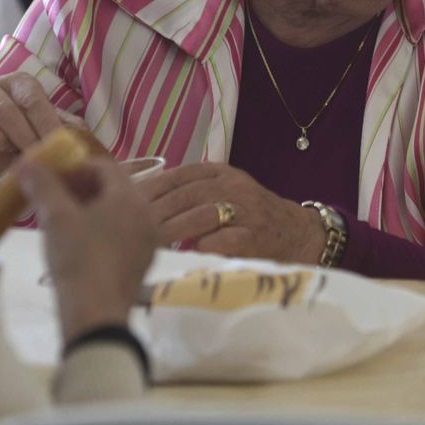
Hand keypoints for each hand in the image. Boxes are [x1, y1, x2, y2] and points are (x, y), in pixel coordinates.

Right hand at [0, 73, 69, 179]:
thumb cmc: (26, 134)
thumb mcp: (47, 127)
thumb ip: (65, 127)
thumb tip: (80, 135)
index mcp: (20, 83)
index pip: (32, 100)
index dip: (44, 124)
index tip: (53, 144)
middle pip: (4, 109)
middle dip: (21, 136)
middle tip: (32, 154)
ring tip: (8, 152)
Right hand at [17, 156, 156, 344]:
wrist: (97, 313)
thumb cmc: (77, 259)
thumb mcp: (55, 218)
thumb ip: (42, 186)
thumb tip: (25, 163)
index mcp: (130, 197)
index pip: (105, 166)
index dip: (75, 167)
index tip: (51, 177)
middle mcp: (147, 214)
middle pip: (113, 189)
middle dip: (81, 188)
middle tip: (52, 198)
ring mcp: (148, 240)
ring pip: (118, 213)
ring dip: (90, 210)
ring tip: (60, 221)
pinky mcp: (142, 262)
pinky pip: (123, 234)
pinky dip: (101, 230)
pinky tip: (77, 245)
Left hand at [137, 163, 325, 263]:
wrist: (297, 234)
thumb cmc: (251, 216)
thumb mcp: (224, 192)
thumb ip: (191, 192)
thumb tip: (140, 202)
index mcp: (223, 173)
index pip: (180, 175)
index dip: (152, 187)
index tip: (126, 202)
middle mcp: (235, 187)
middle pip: (186, 195)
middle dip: (155, 212)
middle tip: (129, 228)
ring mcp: (247, 211)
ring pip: (202, 214)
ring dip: (172, 230)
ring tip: (150, 242)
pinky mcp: (255, 236)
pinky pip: (224, 239)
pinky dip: (204, 244)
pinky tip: (188, 251)